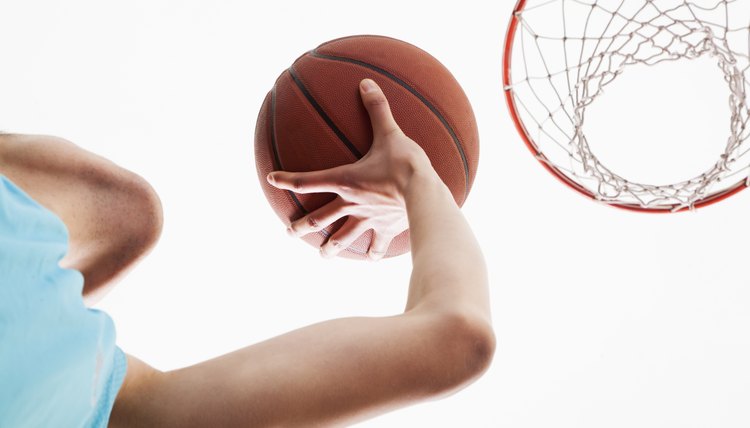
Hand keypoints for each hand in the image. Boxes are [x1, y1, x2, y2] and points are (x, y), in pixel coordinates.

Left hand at [267, 78, 435, 259]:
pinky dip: (373, 252)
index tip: (272, 178)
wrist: (425, 195)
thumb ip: (376, 108)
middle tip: (289, 231)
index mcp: (345, 181)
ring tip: (322, 255)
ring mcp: (367, 219)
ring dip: (330, 247)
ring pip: (343, 238)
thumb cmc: (405, 165)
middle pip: (319, 218)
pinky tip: (369, 258)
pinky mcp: (386, 229)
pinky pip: (377, 244)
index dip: (288, 179)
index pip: (309, 180)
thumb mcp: (390, 133)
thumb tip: (366, 82)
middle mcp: (351, 203)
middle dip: (302, 226)